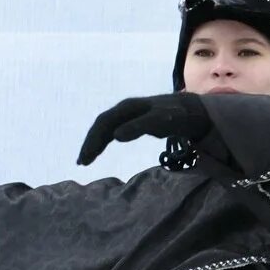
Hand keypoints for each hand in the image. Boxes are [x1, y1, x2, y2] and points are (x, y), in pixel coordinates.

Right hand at [77, 93, 211, 165]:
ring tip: (84, 161)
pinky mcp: (130, 121)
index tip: (87, 157)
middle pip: (101, 126)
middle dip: (90, 143)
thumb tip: (115, 136)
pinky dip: (102, 142)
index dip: (94, 139)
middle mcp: (123, 109)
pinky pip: (110, 131)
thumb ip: (140, 126)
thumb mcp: (161, 120)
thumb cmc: (176, 115)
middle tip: (82, 163)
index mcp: (128, 107)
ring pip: (104, 129)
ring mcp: (126, 114)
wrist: (187, 108)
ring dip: (93, 144)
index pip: (104, 122)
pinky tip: (95, 153)